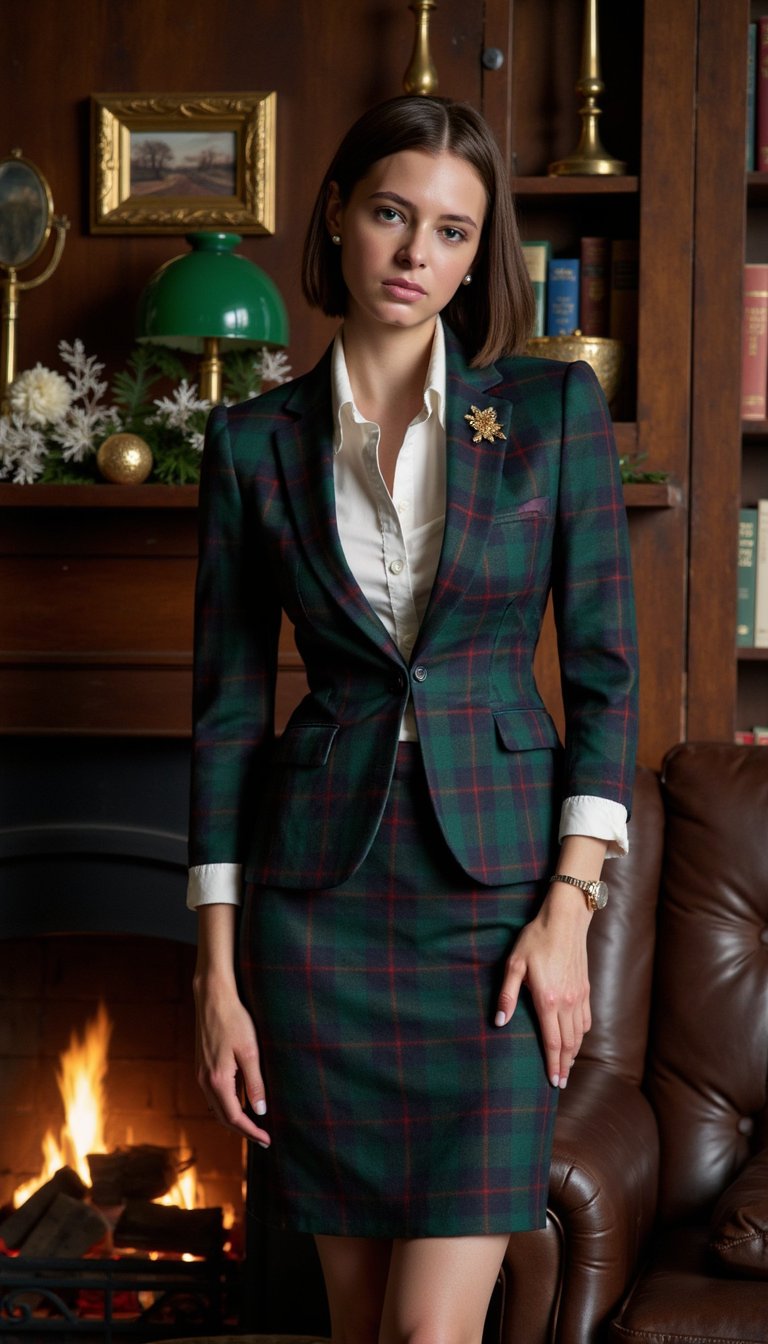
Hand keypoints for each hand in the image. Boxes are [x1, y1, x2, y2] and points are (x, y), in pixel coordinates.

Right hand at [194, 973, 270, 1145]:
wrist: (212, 997)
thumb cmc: (234, 1020)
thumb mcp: (250, 1052)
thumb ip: (254, 1083)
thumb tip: (259, 1111)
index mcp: (217, 1080)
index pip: (234, 1117)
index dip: (251, 1131)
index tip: (267, 1141)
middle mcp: (205, 1081)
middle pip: (223, 1117)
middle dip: (242, 1130)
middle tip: (262, 1137)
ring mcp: (201, 1073)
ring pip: (216, 1106)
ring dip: (234, 1118)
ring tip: (254, 1123)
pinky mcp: (202, 1065)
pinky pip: (214, 1093)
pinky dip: (227, 1103)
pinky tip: (241, 1099)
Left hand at [494, 887, 591, 1088]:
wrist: (565, 920)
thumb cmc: (536, 939)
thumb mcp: (514, 964)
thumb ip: (507, 994)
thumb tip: (500, 1022)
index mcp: (548, 1000)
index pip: (552, 1042)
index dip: (552, 1064)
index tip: (553, 1082)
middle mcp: (567, 1002)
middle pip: (569, 1043)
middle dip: (564, 1065)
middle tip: (560, 1083)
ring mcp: (579, 996)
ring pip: (580, 1033)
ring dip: (574, 1052)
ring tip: (567, 1066)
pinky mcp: (585, 988)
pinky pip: (587, 1019)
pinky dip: (583, 1034)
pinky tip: (577, 1039)